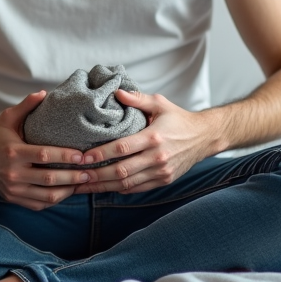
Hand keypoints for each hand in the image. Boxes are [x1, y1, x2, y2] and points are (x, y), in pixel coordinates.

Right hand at [0, 90, 95, 210]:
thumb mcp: (7, 117)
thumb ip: (27, 105)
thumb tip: (45, 92)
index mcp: (13, 151)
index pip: (45, 156)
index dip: (65, 156)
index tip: (82, 156)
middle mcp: (12, 172)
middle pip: (49, 179)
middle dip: (73, 176)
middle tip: (90, 172)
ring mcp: (12, 188)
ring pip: (45, 196)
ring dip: (67, 191)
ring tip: (82, 183)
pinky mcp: (11, 197)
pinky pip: (37, 204)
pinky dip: (53, 200)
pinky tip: (65, 192)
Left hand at [73, 89, 219, 194]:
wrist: (204, 137)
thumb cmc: (179, 119)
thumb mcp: (160, 103)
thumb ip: (137, 98)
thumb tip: (116, 92)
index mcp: (154, 137)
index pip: (122, 148)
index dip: (100, 154)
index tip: (82, 157)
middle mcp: (157, 157)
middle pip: (121, 170)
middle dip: (96, 175)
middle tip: (76, 176)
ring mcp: (161, 172)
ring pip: (127, 183)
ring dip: (104, 186)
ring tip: (84, 186)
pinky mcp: (164, 180)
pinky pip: (137, 188)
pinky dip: (119, 189)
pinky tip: (103, 187)